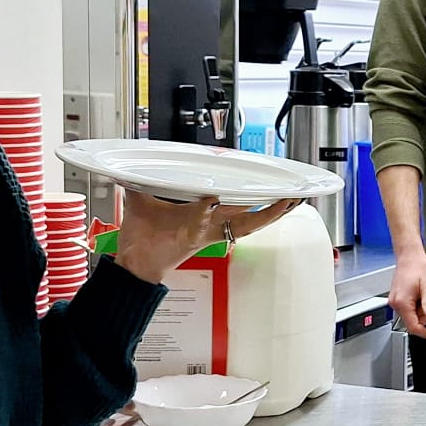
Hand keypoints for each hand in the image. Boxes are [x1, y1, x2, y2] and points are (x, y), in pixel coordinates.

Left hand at [112, 193, 298, 283]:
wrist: (131, 260)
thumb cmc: (141, 238)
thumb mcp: (142, 201)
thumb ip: (142, 183)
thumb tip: (133, 165)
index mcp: (205, 217)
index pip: (238, 207)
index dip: (259, 200)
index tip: (274, 188)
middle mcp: (210, 226)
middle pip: (251, 218)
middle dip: (275, 208)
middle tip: (294, 197)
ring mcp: (203, 232)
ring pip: (242, 225)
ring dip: (264, 215)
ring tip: (284, 204)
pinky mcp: (189, 238)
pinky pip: (202, 223)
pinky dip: (206, 211)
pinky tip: (214, 200)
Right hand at [389, 248, 425, 338]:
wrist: (408, 256)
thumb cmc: (417, 266)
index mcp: (402, 302)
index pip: (414, 327)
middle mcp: (395, 303)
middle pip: (413, 322)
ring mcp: (395, 301)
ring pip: (411, 316)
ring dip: (422, 310)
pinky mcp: (396, 299)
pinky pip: (408, 309)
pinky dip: (417, 306)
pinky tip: (421, 295)